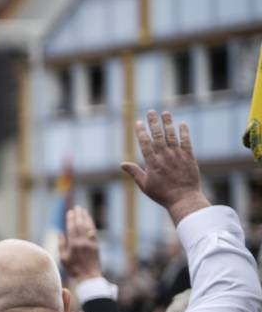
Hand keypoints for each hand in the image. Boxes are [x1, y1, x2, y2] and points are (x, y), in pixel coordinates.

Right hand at [59, 206, 102, 283]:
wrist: (89, 277)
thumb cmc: (74, 269)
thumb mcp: (63, 258)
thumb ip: (61, 245)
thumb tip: (60, 233)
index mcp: (73, 245)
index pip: (71, 228)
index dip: (70, 219)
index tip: (69, 212)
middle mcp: (82, 242)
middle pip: (80, 225)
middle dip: (78, 215)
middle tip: (77, 208)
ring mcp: (90, 243)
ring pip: (87, 227)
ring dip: (85, 217)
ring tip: (83, 210)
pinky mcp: (96, 245)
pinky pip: (93, 232)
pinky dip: (91, 224)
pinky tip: (89, 220)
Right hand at [121, 110, 208, 224]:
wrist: (184, 199)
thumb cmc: (162, 194)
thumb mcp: (144, 185)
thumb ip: (134, 172)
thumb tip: (122, 164)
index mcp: (152, 163)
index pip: (145, 143)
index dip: (141, 132)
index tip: (138, 122)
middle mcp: (164, 156)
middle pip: (158, 135)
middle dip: (153, 122)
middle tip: (151, 111)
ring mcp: (177, 156)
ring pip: (172, 136)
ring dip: (168, 123)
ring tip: (165, 112)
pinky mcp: (189, 157)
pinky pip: (186, 142)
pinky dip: (184, 132)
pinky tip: (182, 123)